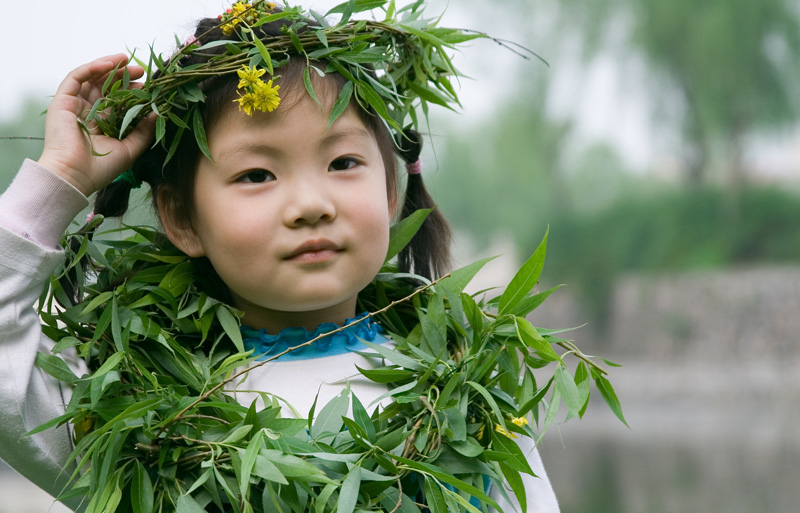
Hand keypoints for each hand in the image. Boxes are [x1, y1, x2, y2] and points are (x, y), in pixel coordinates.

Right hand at [38, 54, 155, 196]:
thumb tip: (156, 112)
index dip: (132, 92)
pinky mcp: (62, 101)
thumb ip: (144, 131)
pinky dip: (91, 68)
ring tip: (126, 60)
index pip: (118, 102)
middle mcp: (88, 113)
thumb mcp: (130, 149)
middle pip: (105, 88)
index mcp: (102, 125)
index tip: (148, 86)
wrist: (74, 176)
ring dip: (108, 67)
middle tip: (139, 70)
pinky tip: (109, 64)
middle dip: (122, 77)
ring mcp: (74, 106)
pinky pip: (76, 77)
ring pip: (91, 79)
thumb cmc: (101, 168)